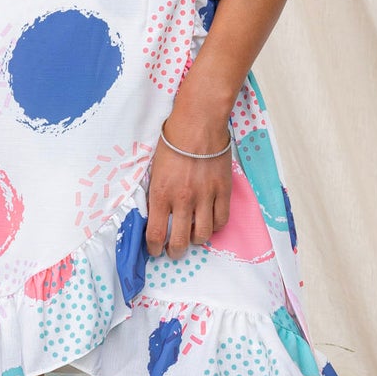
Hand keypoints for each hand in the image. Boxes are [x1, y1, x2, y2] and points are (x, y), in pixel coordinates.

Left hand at [145, 109, 232, 259]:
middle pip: (179, 241)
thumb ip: (155, 194)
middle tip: (173, 251)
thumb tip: (154, 215)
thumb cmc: (171, 142)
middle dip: (174, 251)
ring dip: (196, 240)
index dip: (154, 248)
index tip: (155, 250)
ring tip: (192, 236)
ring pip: (202, 235)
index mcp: (160, 194)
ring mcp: (205, 196)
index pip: (155, 234)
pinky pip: (221, 220)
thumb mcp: (153, 169)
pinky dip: (215, 226)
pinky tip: (209, 221)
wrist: (198, 124)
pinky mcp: (222, 191)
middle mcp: (182, 200)